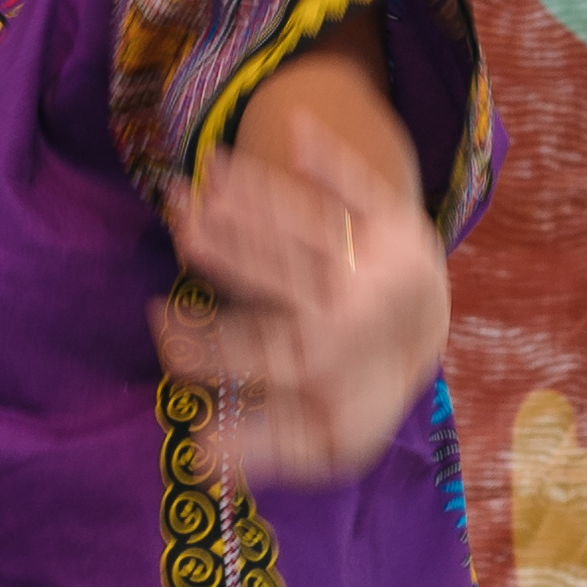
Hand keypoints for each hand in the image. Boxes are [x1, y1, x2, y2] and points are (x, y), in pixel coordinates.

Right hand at [159, 68, 451, 488]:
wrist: (425, 337)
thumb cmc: (355, 390)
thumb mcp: (322, 435)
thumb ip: (263, 447)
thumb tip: (201, 460)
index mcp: (337, 364)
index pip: (267, 352)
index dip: (215, 344)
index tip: (161, 327)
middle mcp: (358, 308)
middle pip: (287, 276)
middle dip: (232, 250)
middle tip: (177, 221)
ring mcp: (379, 260)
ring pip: (311, 227)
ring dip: (258, 198)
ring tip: (204, 176)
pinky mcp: (396, 222)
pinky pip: (362, 187)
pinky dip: (330, 158)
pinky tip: (294, 126)